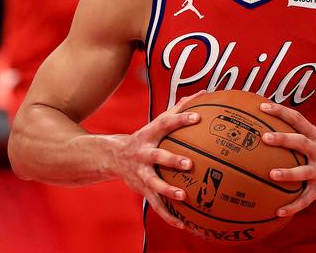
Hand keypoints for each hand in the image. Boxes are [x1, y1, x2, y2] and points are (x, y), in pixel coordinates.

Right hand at [113, 91, 204, 228]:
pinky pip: (156, 205)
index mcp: (149, 135)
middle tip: (190, 164)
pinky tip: (184, 223)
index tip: (198, 117)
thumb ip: (179, 108)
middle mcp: (143, 154)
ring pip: (154, 184)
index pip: (166, 124)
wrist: (112, 157)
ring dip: (168, 191)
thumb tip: (204, 92)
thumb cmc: (145, 137)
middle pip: (158, 157)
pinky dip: (169, 215)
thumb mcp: (157, 122)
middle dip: (172, 160)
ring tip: (183, 196)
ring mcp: (141, 173)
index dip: (181, 119)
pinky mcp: (142, 189)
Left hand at [259, 102, 315, 216]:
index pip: (297, 118)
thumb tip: (267, 123)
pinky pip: (306, 199)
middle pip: (300, 142)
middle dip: (283, 139)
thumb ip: (297, 131)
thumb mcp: (315, 137)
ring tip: (272, 175)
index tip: (262, 106)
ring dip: (288, 173)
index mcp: (315, 135)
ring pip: (304, 171)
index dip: (280, 111)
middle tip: (265, 138)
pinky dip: (293, 206)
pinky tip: (278, 211)